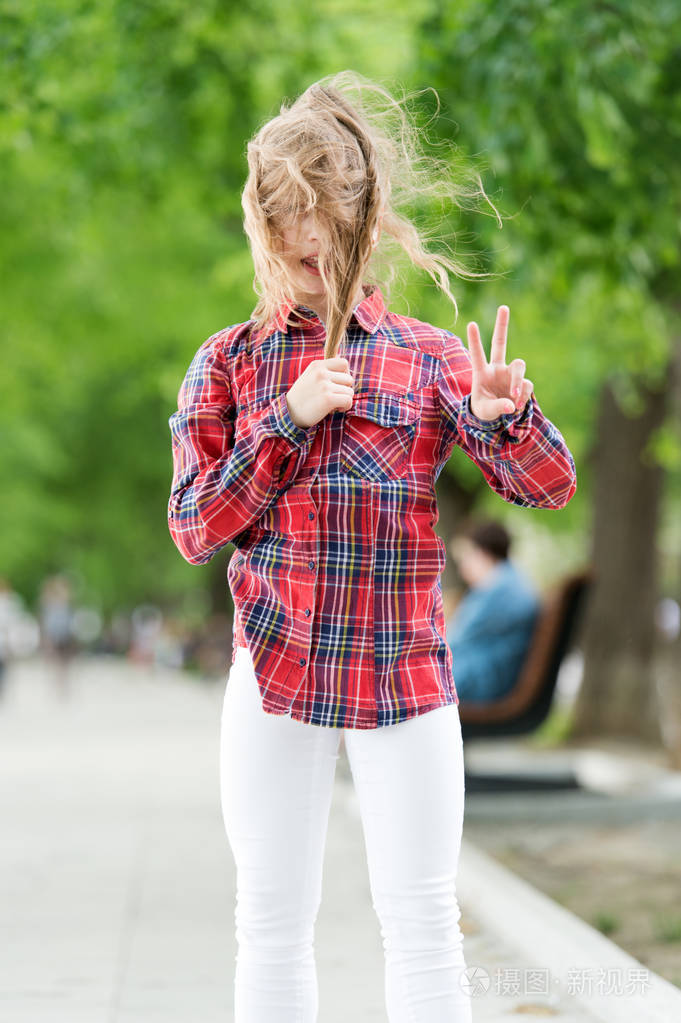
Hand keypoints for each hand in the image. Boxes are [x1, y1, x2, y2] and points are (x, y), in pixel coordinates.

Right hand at [286, 357, 354, 428]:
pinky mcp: (328, 399)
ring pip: (350, 391)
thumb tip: (346, 368)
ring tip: (332, 404)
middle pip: (349, 379)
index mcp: (317, 365)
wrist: (289, 413)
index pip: (343, 363)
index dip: (345, 374)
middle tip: (334, 397)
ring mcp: (324, 385)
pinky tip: (335, 409)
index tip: (337, 384)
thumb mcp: (310, 376)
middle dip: (344, 390)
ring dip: (344, 400)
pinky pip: (348, 401)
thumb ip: (325, 371)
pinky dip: (345, 407)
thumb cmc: (303, 397)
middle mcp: (321, 373)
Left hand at [466, 305, 532, 420]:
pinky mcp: (522, 382)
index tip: (471, 323)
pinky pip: (526, 386)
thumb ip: (497, 408)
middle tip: (503, 307)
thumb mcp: (485, 411)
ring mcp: (510, 374)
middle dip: (502, 325)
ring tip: (514, 399)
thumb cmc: (484, 410)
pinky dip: (523, 397)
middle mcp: (496, 368)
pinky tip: (517, 406)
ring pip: (520, 366)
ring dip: (518, 382)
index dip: (475, 340)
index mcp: (482, 373)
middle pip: (500, 343)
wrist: (497, 416)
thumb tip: (512, 405)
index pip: (477, 354)